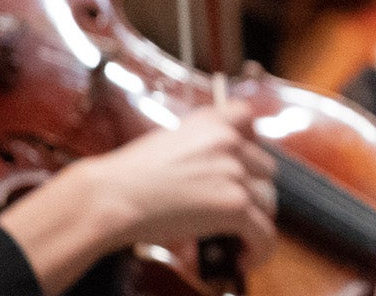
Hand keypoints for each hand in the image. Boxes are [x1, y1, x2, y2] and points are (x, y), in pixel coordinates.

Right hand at [0, 105, 277, 295]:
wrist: (108, 197)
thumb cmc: (125, 178)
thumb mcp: (166, 144)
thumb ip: (197, 150)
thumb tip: (215, 174)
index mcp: (211, 122)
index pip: (247, 117)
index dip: (250, 142)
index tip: (242, 163)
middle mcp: (228, 141)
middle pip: (263, 168)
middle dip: (251, 190)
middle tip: (233, 210)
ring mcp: (234, 172)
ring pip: (267, 201)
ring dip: (255, 220)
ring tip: (240, 238)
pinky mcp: (235, 205)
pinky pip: (264, 231)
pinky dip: (260, 248)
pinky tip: (247, 258)